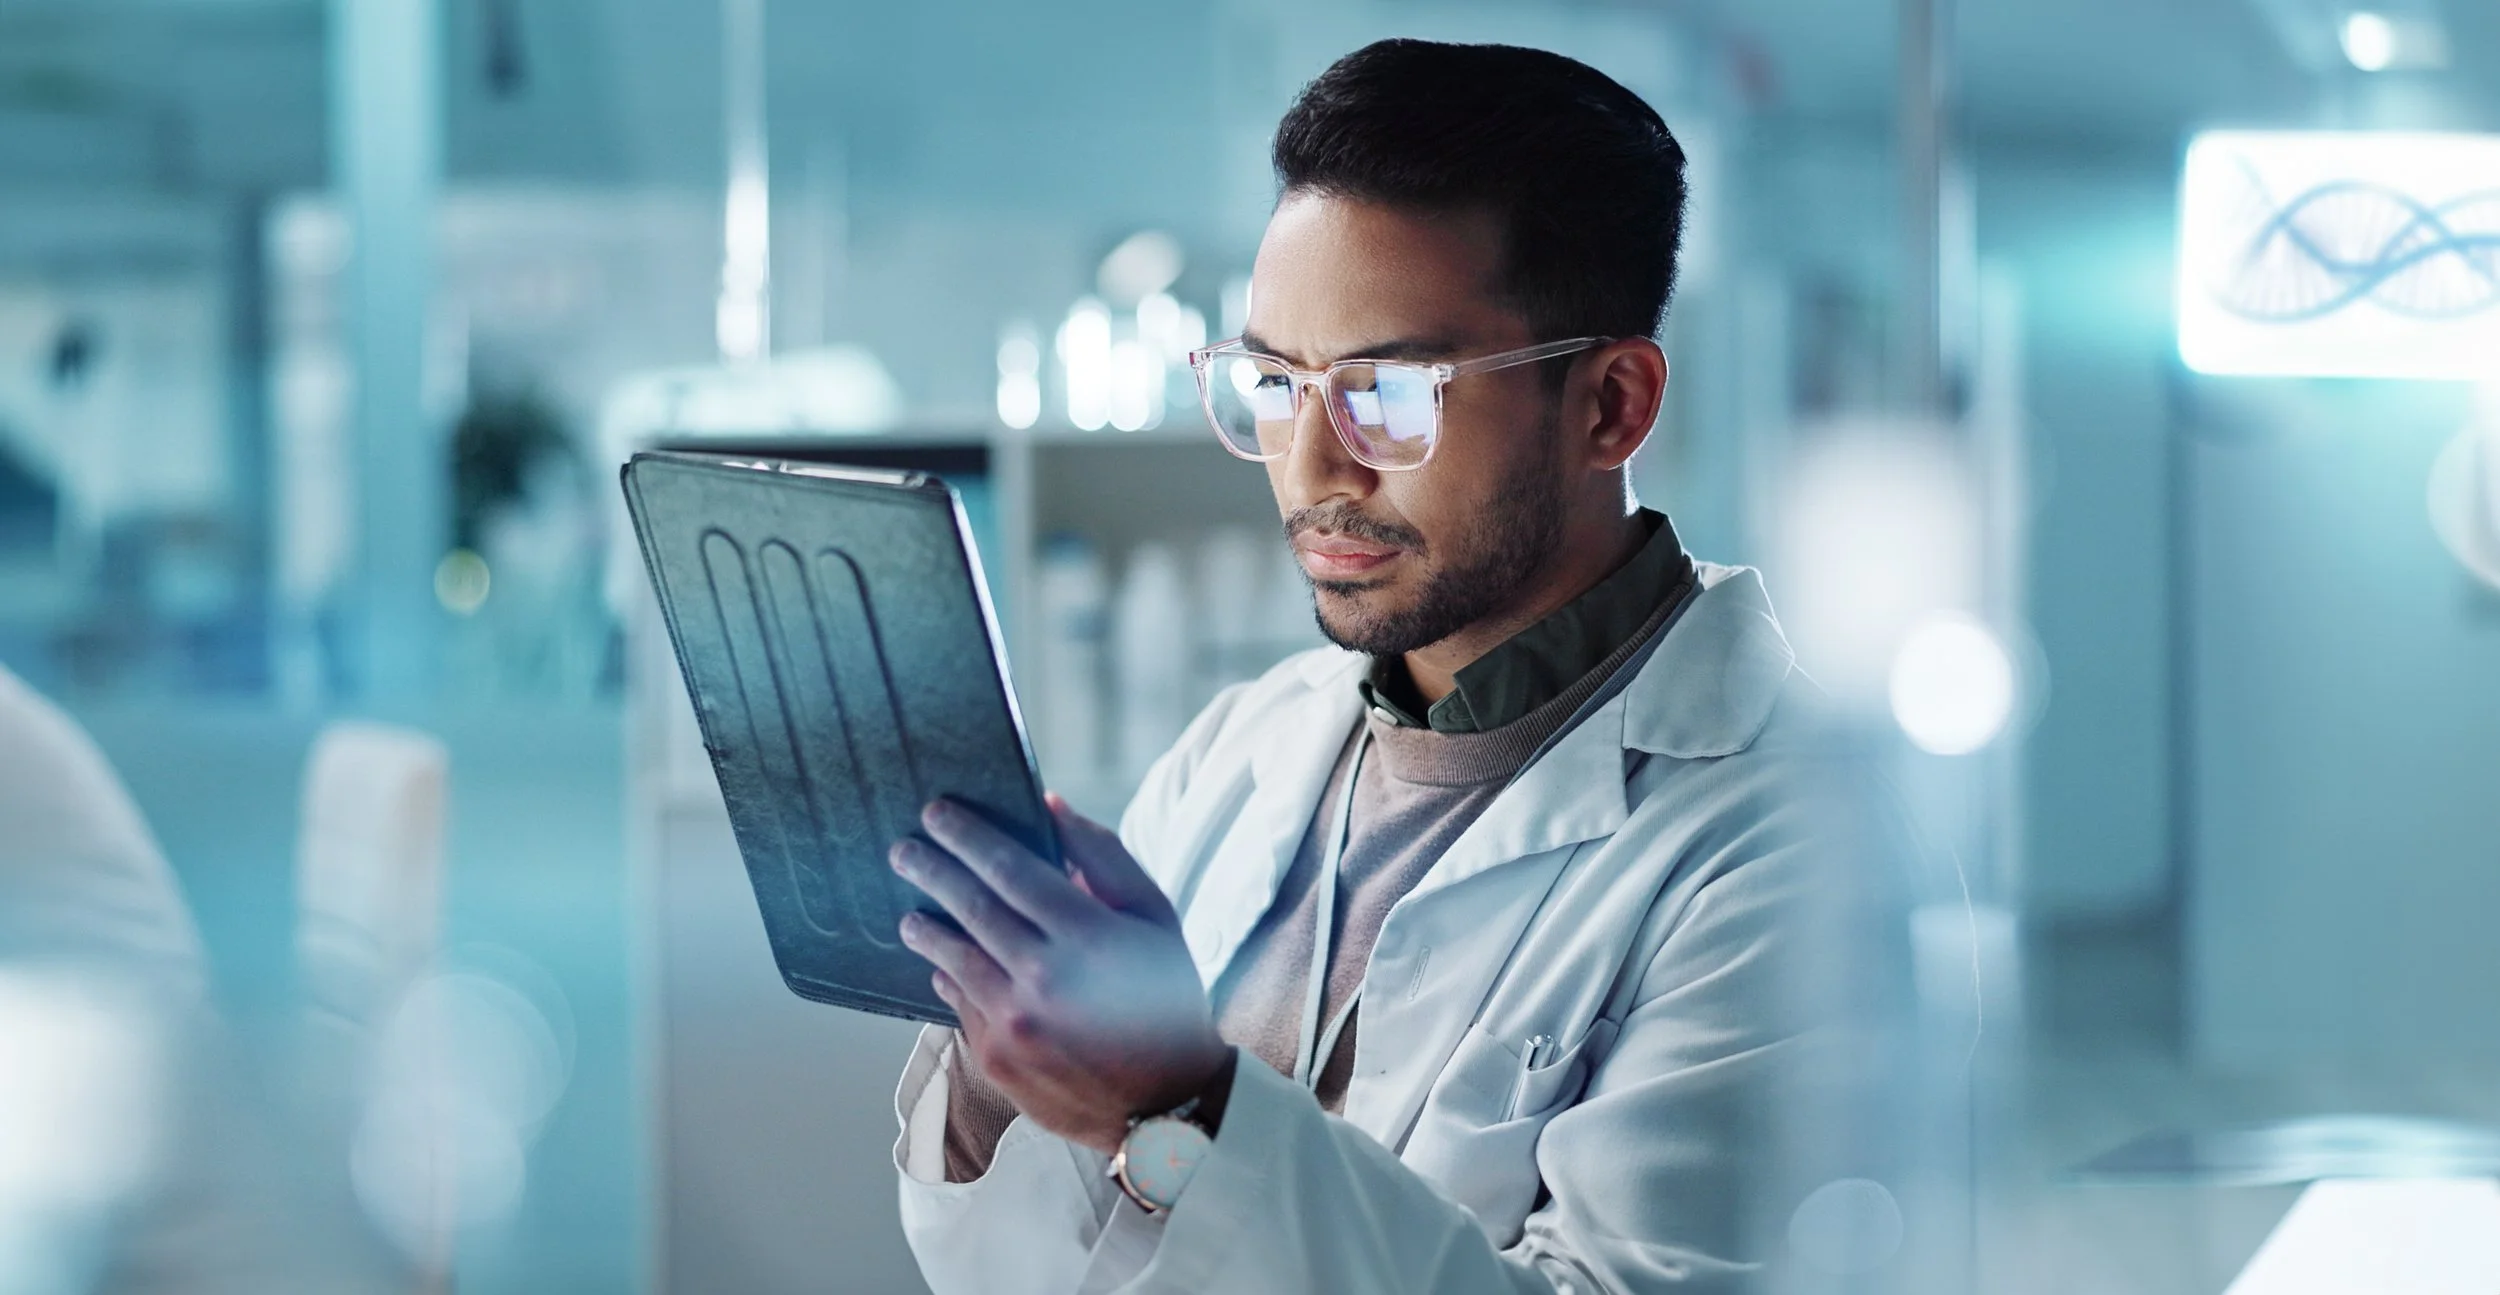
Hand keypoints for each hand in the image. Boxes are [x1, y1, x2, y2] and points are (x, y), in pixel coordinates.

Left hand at [891, 793, 1232, 1153]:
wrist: (1168, 1103)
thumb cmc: (1165, 996)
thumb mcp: (1155, 917)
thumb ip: (1104, 857)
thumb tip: (1049, 808)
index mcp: (1088, 934)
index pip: (1009, 867)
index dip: (967, 835)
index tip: (937, 813)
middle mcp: (1045, 978)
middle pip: (970, 907)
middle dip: (931, 870)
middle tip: (903, 850)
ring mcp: (1015, 1023)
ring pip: (954, 959)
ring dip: (926, 929)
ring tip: (910, 913)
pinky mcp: (998, 1059)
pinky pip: (960, 1005)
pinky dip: (948, 978)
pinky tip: (944, 964)